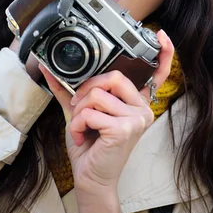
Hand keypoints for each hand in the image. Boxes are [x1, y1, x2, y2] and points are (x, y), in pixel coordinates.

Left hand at [39, 29, 173, 195]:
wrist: (90, 177)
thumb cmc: (89, 146)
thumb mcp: (80, 112)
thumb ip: (68, 89)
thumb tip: (49, 69)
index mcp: (136, 101)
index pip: (157, 74)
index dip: (163, 53)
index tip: (162, 35)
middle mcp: (142, 108)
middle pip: (113, 76)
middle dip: (86, 89)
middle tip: (78, 106)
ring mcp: (136, 119)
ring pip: (97, 95)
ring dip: (78, 111)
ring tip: (81, 127)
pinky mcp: (124, 129)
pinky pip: (91, 112)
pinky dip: (77, 123)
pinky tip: (82, 136)